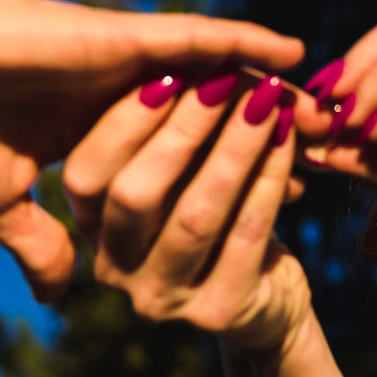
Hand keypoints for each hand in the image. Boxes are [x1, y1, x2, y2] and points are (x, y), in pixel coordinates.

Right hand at [0, 0, 303, 302]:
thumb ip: (37, 245)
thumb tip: (60, 296)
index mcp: (82, 143)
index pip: (169, 168)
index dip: (222, 181)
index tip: (276, 200)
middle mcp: (109, 102)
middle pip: (205, 128)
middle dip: (259, 144)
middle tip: (318, 151)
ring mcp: (118, 68)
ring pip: (212, 85)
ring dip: (266, 98)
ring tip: (323, 109)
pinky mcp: (121, 39)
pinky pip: (198, 39)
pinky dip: (246, 40)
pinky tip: (292, 50)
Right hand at [60, 68, 312, 356]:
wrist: (266, 304)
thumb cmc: (215, 217)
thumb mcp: (177, 176)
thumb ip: (161, 132)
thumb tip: (180, 64)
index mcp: (88, 229)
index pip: (87, 173)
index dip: (126, 119)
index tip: (172, 68)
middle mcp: (113, 270)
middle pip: (135, 193)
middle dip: (183, 128)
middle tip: (225, 78)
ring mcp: (161, 300)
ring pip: (195, 213)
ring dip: (234, 148)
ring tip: (267, 98)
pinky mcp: (217, 313)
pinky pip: (246, 233)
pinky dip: (270, 177)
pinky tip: (288, 138)